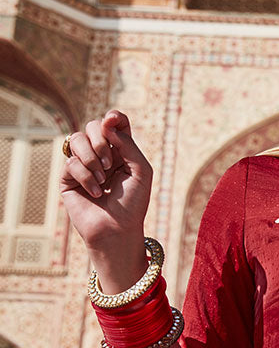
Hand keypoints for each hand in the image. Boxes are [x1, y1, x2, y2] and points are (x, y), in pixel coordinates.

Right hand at [60, 111, 151, 270]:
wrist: (118, 230)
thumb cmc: (133, 204)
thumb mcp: (141, 170)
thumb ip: (128, 144)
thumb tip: (106, 125)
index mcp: (120, 152)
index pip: (114, 124)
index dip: (113, 117)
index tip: (112, 121)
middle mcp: (101, 155)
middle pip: (92, 126)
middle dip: (100, 141)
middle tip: (110, 164)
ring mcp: (83, 165)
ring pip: (76, 139)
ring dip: (92, 158)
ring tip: (103, 180)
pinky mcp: (68, 178)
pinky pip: (71, 163)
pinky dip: (86, 176)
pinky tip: (95, 192)